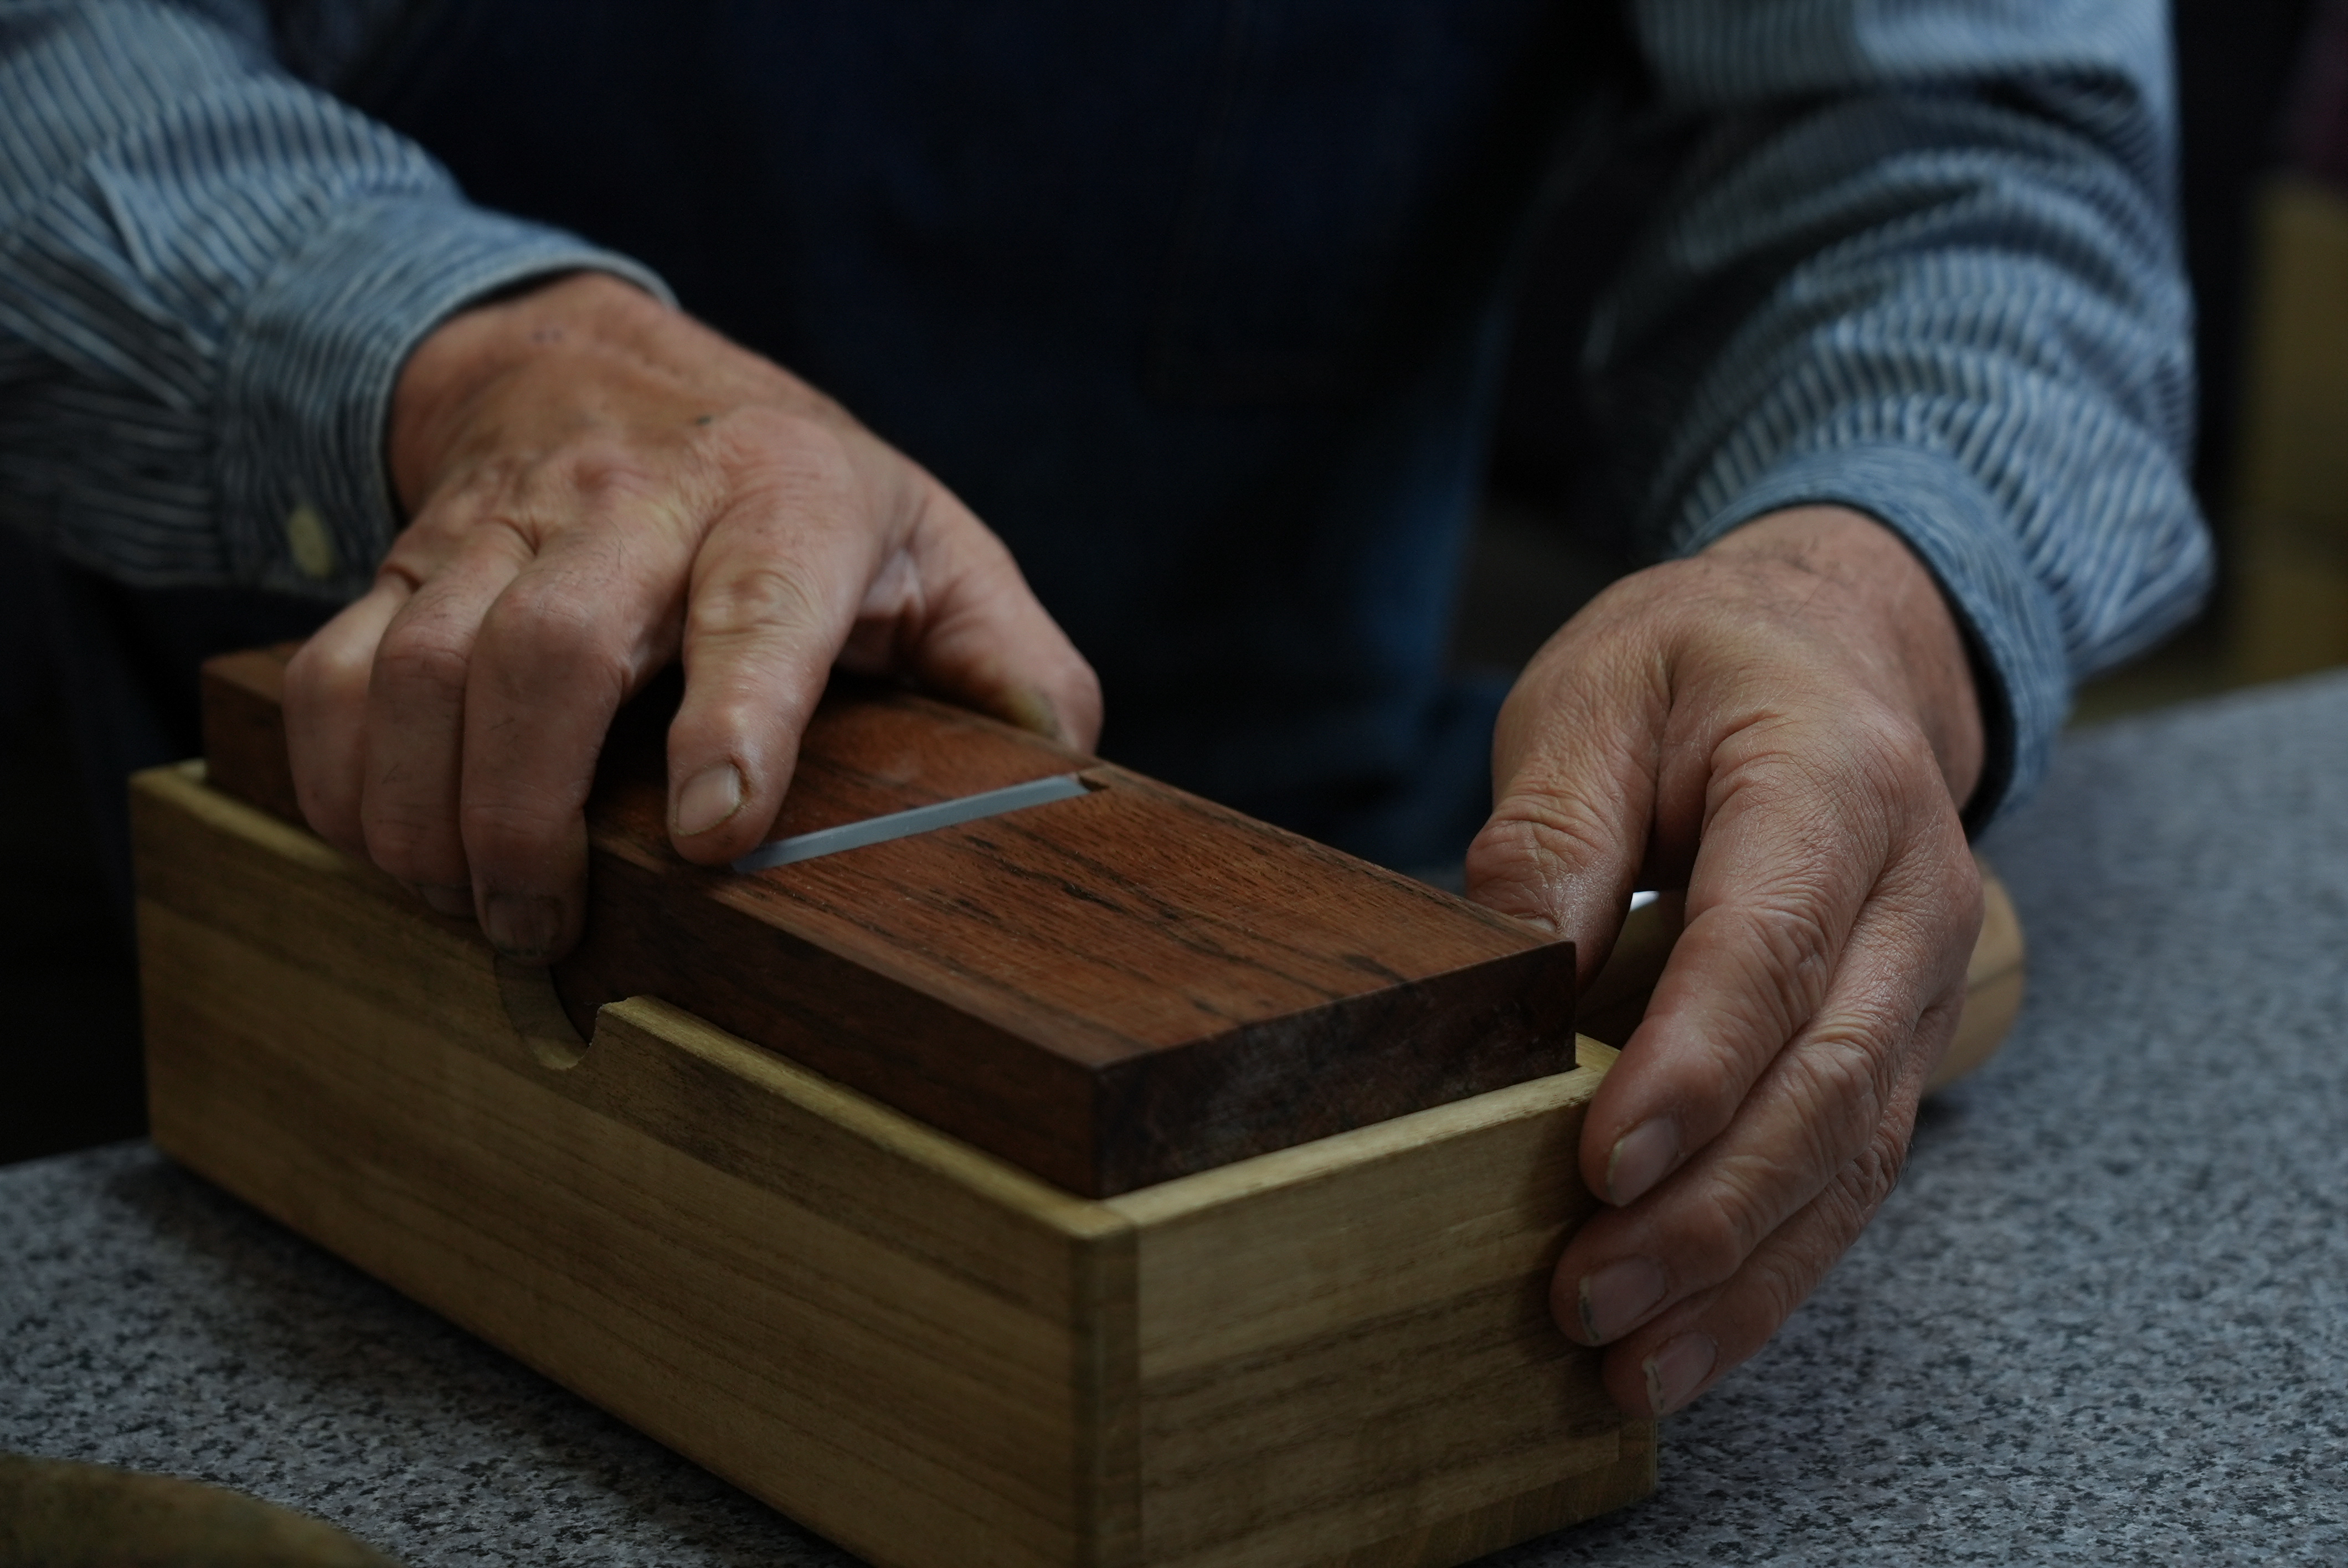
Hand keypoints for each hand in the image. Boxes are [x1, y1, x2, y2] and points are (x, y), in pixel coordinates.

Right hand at [283, 273, 1099, 960]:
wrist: (605, 362)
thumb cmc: (797, 491)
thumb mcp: (935, 551)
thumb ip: (1012, 666)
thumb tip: (1061, 781)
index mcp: (790, 504)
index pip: (760, 609)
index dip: (734, 722)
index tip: (711, 835)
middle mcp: (638, 503)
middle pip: (553, 651)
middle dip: (531, 813)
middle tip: (543, 927)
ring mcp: (508, 526)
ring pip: (423, 667)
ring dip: (425, 816)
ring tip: (468, 909)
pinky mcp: (411, 555)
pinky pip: (335, 667)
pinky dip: (336, 777)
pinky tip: (384, 850)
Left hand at [1464, 506, 1985, 1417]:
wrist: (1830, 653)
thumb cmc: (1696, 672)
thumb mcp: (1598, 698)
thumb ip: (1556, 831)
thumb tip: (1516, 978)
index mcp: (1839, 785)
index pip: (1771, 947)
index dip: (1694, 1068)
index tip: (1604, 1164)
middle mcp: (1913, 901)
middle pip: (1828, 1078)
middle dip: (1709, 1205)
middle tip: (1588, 1290)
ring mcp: (1920, 989)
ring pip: (1851, 1156)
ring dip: (1740, 1272)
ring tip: (1624, 1359)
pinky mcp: (1893, 1051)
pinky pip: (1849, 1177)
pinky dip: (1770, 1271)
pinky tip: (1684, 1344)